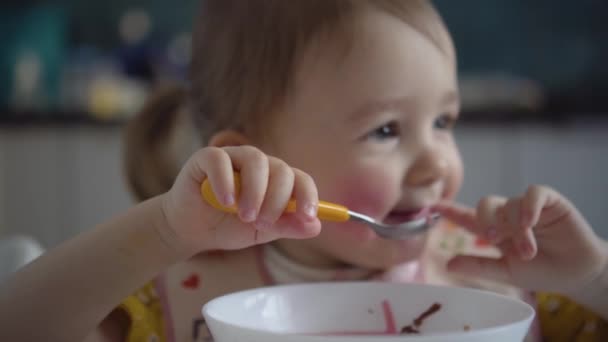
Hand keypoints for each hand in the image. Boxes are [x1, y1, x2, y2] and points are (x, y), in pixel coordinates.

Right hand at [157, 146, 321, 256]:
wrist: (192, 231)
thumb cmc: (229, 227)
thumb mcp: (262, 232)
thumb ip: (287, 226)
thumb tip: (316, 225)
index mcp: (276, 180)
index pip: (300, 179)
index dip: (308, 195)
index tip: (307, 215)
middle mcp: (258, 165)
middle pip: (280, 169)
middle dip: (276, 199)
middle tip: (263, 223)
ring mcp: (233, 158)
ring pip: (255, 159)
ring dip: (255, 190)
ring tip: (245, 216)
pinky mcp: (206, 158)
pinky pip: (219, 160)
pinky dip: (225, 181)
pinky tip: (226, 202)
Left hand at [435, 185, 607, 296]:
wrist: (576, 274)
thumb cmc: (541, 272)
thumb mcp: (506, 272)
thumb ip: (479, 266)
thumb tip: (448, 263)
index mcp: (494, 230)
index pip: (467, 217)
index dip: (451, 210)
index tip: (433, 206)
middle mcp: (507, 215)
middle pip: (486, 205)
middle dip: (487, 221)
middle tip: (494, 238)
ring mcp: (527, 206)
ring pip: (511, 205)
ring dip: (517, 228)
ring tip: (528, 249)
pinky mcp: (549, 201)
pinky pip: (534, 193)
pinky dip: (529, 205)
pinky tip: (531, 221)